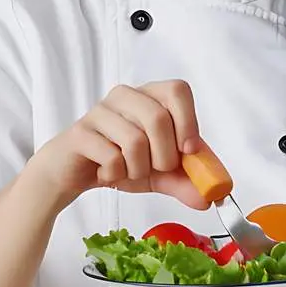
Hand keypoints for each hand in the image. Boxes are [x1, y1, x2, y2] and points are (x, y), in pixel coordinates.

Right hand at [25, 80, 211, 211]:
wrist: (74, 173)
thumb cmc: (119, 162)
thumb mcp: (159, 174)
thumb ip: (186, 181)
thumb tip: (211, 196)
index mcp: (149, 96)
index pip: (177, 89)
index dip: (188, 120)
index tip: (188, 150)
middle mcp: (125, 96)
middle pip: (158, 117)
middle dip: (164, 156)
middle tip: (156, 169)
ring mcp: (100, 111)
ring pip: (135, 140)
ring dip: (138, 169)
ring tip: (128, 172)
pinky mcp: (81, 132)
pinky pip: (111, 156)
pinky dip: (116, 174)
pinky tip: (108, 173)